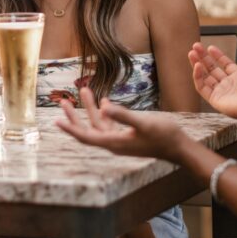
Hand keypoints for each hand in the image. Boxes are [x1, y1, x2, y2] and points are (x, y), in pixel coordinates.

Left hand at [56, 88, 188, 162]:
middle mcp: (114, 143)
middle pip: (87, 130)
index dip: (70, 128)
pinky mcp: (127, 136)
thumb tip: (103, 108)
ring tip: (84, 90)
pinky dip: (105, 113)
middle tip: (62, 101)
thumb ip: (123, 115)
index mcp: (114, 143)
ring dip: (90, 109)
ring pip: (98, 124)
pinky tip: (104, 101)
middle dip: (74, 116)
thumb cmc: (164, 135)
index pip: (85, 137)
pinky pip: (110, 124)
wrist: (180, 146)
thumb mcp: (143, 123)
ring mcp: (120, 140)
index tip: (56, 120)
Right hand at [189, 41, 236, 132]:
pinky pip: (202, 87)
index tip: (210, 47)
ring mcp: (222, 92)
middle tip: (196, 46)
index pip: (225, 64)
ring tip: (191, 53)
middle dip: (203, 57)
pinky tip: (197, 65)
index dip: (217, 55)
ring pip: (204, 77)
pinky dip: (197, 76)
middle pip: (212, 69)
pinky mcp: (215, 100)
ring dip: (197, 65)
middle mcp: (230, 85)